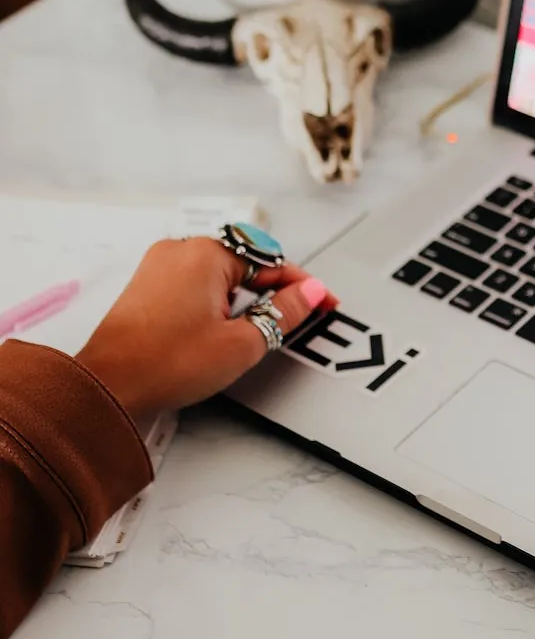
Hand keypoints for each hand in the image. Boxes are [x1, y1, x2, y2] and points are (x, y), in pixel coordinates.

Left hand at [77, 238, 335, 424]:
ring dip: (242, 300)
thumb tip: (311, 292)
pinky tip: (219, 332)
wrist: (107, 386)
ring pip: (219, 276)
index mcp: (206, 254)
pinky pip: (195, 285)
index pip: (270, 261)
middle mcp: (180, 251)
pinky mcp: (146, 288)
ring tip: (253, 334)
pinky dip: (216, 304)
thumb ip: (285, 312)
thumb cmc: (164, 364)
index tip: (322, 302)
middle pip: (244, 264)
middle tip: (293, 321)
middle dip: (271, 292)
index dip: (302, 285)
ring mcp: (158, 268)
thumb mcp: (242, 343)